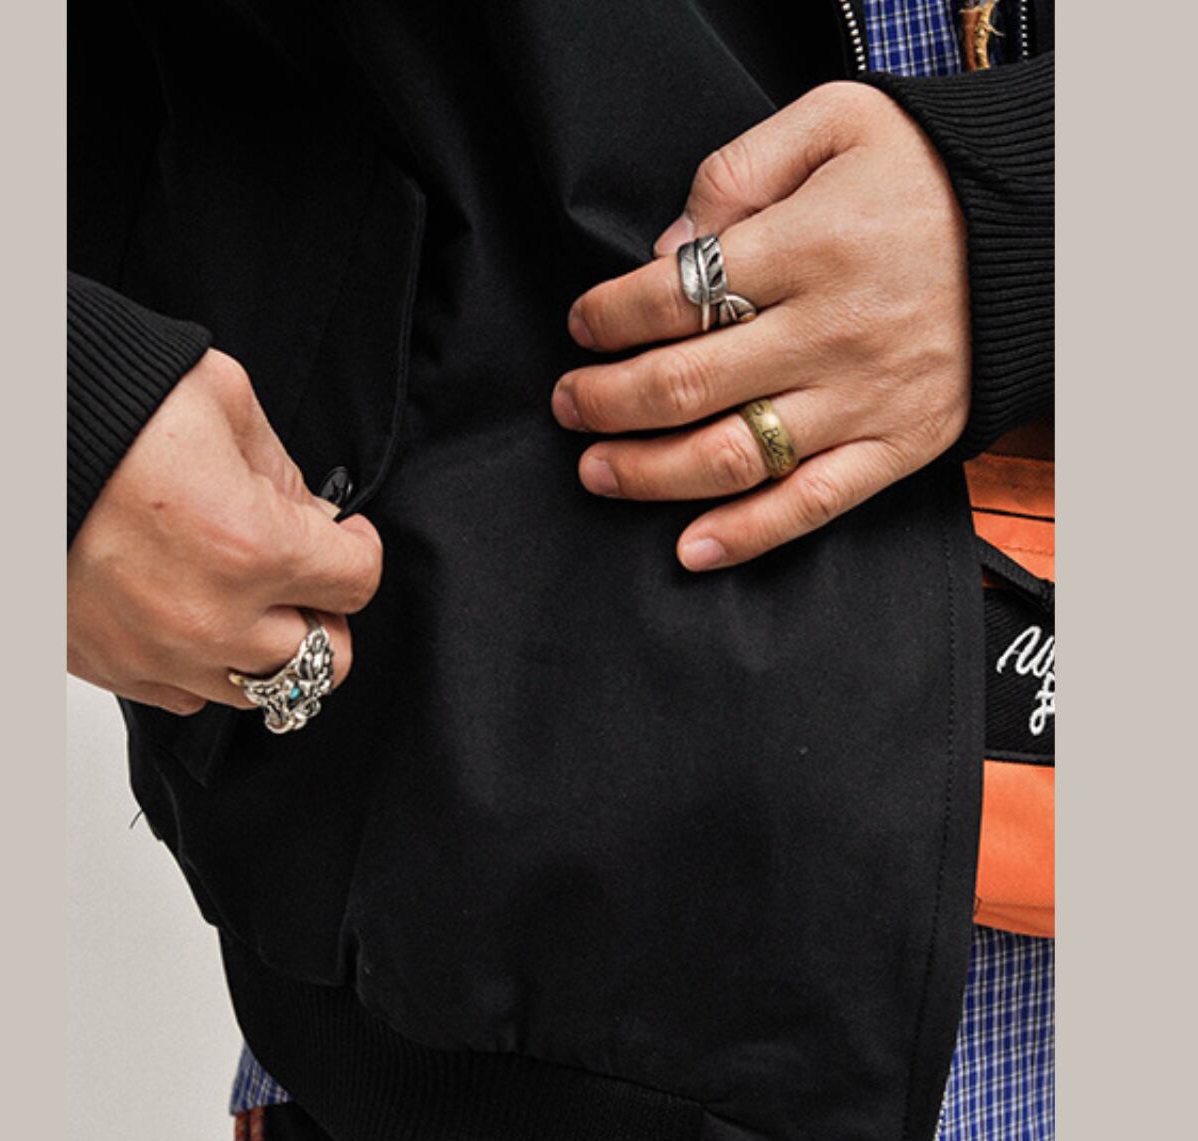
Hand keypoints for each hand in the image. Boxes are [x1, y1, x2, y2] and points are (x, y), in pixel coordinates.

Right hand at [68, 350, 382, 714]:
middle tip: (307, 582)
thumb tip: (320, 521)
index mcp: (254, 547)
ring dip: (269, 647)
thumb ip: (289, 476)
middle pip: (325, 661)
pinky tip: (193, 612)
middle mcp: (212, 619)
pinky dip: (204, 663)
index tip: (345, 536)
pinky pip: (188, 694)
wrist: (10, 430)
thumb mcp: (226, 404)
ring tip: (248, 599)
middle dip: (327, 617)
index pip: (358, 584)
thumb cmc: (113, 406)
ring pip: (260, 688)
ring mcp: (158, 653)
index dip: (359, 550)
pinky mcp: (111, 665)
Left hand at [554, 81, 969, 569]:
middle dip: (607, 401)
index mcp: (811, 246)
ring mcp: (866, 398)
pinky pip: (813, 504)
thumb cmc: (922, 178)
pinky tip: (692, 549)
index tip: (581, 326)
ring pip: (734, 454)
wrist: (1038, 233)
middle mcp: (834, 331)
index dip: (609, 317)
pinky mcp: (898, 446)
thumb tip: (666, 252)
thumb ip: (737, 174)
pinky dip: (748, 535)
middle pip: (686, 385)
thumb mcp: (833, 124)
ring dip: (649, 472)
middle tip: (569, 404)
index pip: (676, 296)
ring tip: (597, 470)